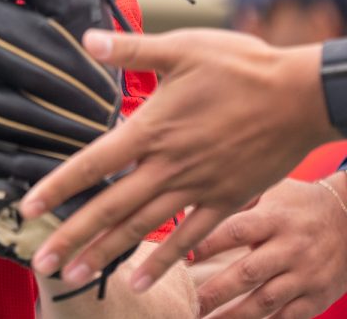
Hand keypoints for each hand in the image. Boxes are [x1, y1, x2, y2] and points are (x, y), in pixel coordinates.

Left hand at [22, 28, 333, 293]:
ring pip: (142, 227)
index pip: (92, 164)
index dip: (58, 188)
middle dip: (72, 237)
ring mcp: (198, 186)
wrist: (301, 95)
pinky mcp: (226, 198)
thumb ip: (130, 49)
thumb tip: (87, 38)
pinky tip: (141, 280)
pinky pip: (190, 237)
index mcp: (151, 129)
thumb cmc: (239, 66)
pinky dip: (165, 261)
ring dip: (106, 253)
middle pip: (109, 208)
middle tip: (40, 263)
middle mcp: (169, 165)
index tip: (27, 209)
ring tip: (75, 275)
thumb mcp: (181, 48)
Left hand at [194, 176, 346, 317]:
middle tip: (186, 302)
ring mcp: (306, 275)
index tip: (179, 257)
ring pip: (266, 300)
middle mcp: (291, 248)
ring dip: (234, 315)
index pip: (235, 231)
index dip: (206, 245)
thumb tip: (190, 205)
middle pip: (248, 272)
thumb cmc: (297, 204)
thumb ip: (236, 201)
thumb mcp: (270, 191)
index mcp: (274, 218)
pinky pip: (290, 316)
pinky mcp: (319, 296)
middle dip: (214, 291)